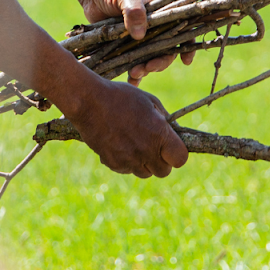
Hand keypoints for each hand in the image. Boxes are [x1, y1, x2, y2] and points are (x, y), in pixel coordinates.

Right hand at [67, 75, 189, 177]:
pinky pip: (126, 170)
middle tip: (152, 148)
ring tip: (133, 144)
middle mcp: (146, 150)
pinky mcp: (113, 163)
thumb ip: (165, 119)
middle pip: (163, 172)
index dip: (176, 154)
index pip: (180, 159)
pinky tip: (118, 144)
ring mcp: (129, 159)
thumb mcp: (149, 101)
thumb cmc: (121, 96)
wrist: (88, 101)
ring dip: (143, 163)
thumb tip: (175, 132)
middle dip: (160, 162)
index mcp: (159, 133)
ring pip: (144, 173)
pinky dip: (125, 162)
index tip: (170, 148)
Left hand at [78, 0, 195, 84]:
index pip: (182, 30)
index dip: (187, 45)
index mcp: (161, 14)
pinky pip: (133, 63)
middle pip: (165, 50)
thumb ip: (134, 11)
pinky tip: (130, 82)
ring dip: (145, 70)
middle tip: (146, 68)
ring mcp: (140, 39)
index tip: (185, 60)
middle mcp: (154, 28)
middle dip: (159, 63)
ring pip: (149, 59)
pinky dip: (133, 74)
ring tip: (134, 74)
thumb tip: (140, 35)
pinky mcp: (125, 46)